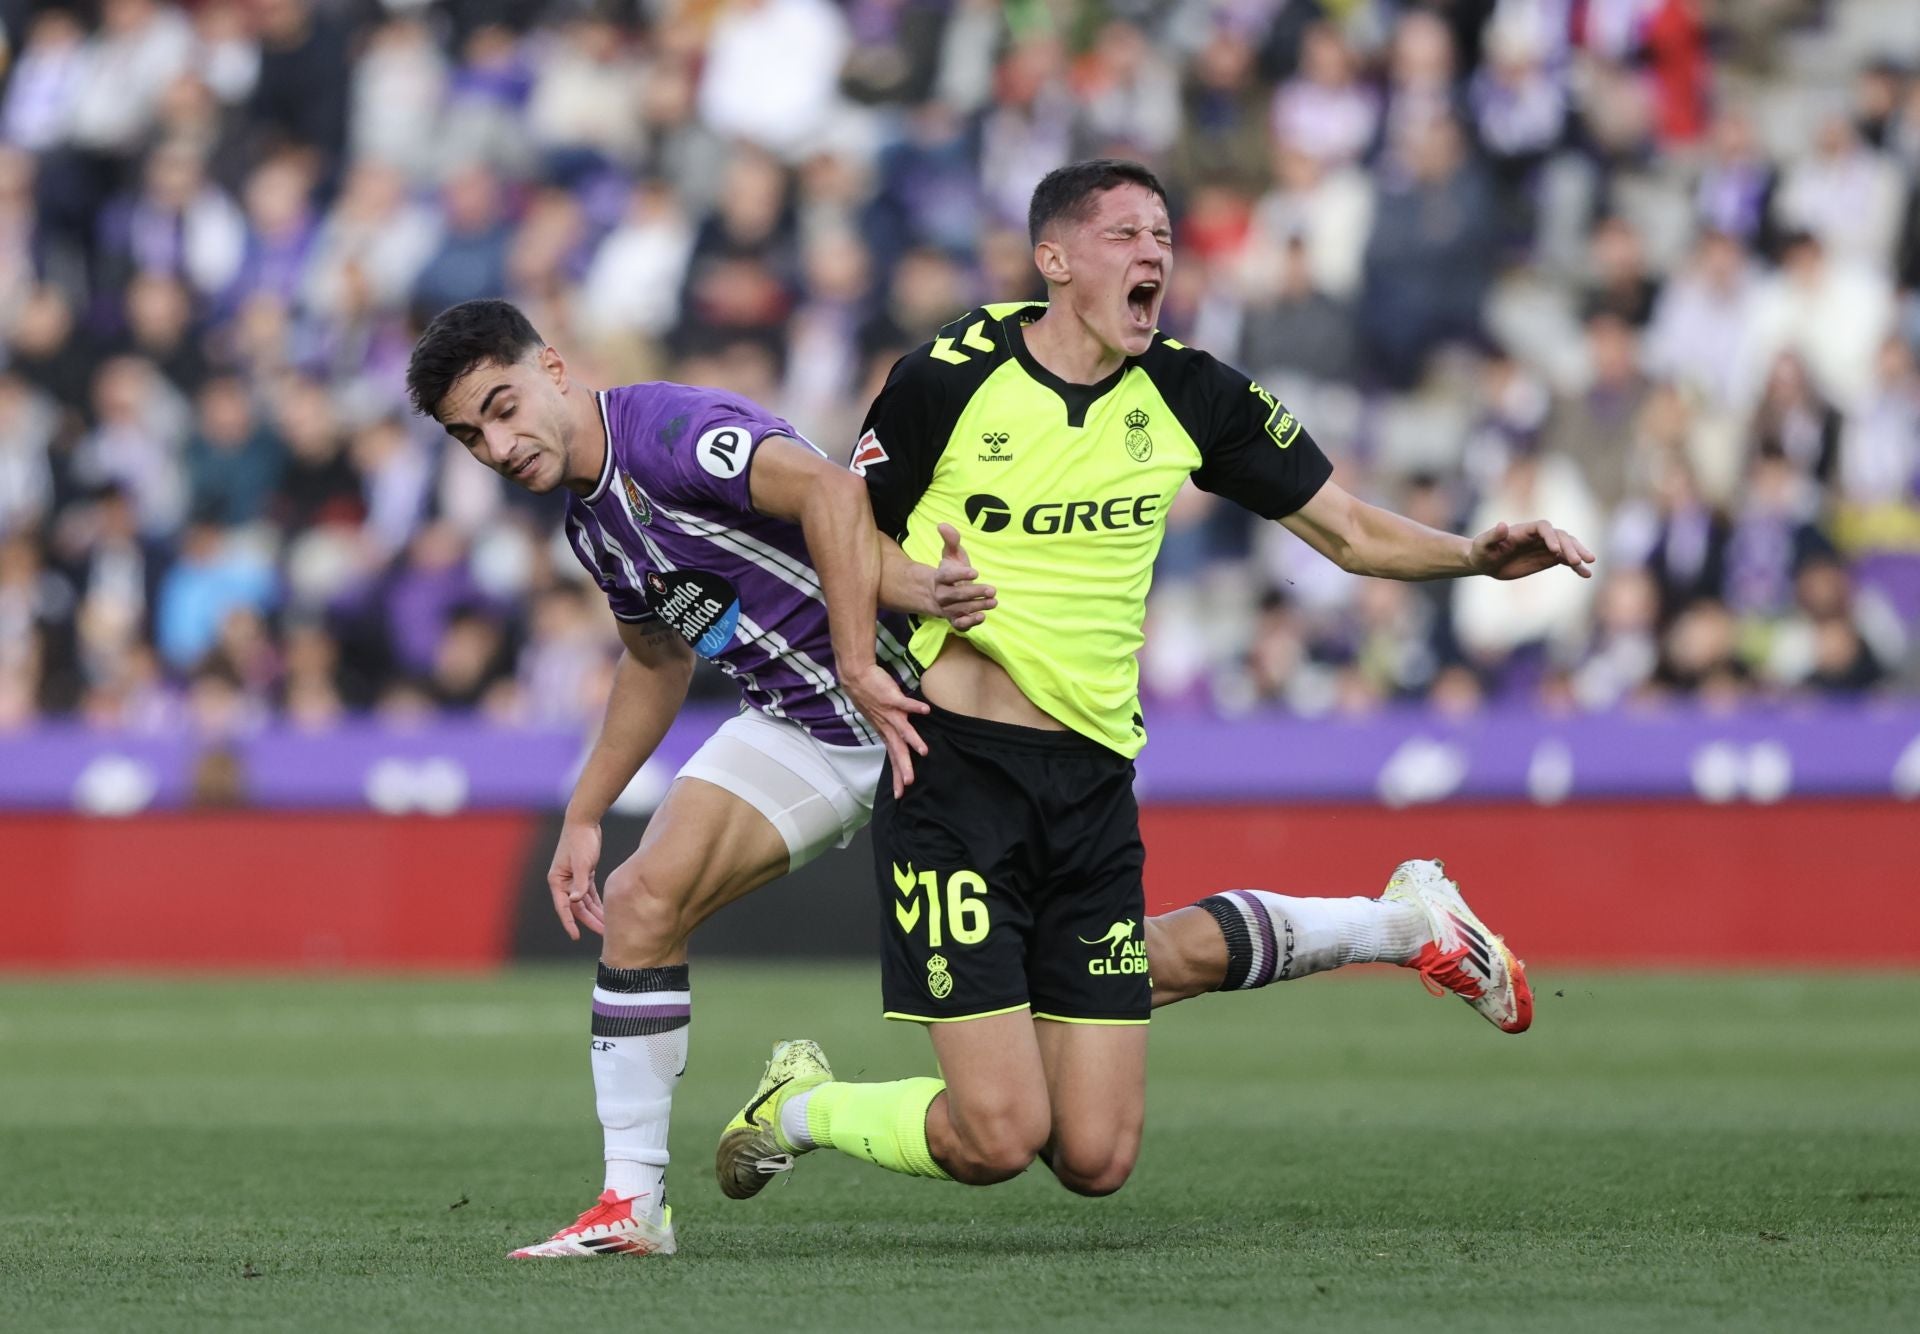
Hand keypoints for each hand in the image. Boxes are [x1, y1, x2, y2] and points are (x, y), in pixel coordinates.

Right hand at [546, 820, 605, 940]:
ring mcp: (573, 878)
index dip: (569, 923)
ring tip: (609, 926)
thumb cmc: (581, 841)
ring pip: (585, 902)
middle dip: (590, 921)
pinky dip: (597, 902)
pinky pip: (590, 893)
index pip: (564, 907)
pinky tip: (607, 911)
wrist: (585, 822)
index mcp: (557, 881)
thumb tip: (575, 901)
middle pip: (577, 907)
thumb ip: (580, 883)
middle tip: (604, 934)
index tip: (576, 937)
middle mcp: (563, 882)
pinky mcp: (584, 873)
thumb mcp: (582, 863)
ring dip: (596, 913)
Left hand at [841, 660, 930, 798]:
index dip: (896, 776)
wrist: (857, 678)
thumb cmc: (870, 698)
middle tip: (909, 782)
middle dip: (904, 767)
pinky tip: (926, 711)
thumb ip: (891, 730)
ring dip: (913, 741)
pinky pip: (905, 703)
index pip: (893, 759)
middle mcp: (887, 727)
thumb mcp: (879, 720)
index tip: (900, 793)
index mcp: (886, 733)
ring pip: (903, 730)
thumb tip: (900, 741)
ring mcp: (890, 713)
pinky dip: (915, 707)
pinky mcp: (892, 698)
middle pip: (897, 750)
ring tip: (924, 752)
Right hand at [931, 523, 995, 630]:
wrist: (939, 593)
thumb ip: (951, 540)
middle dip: (974, 593)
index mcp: (939, 577)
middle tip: (992, 589)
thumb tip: (942, 524)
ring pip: (960, 610)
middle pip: (955, 595)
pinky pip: (958, 624)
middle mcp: (941, 594)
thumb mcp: (951, 554)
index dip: (960, 574)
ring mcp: (947, 609)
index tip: (976, 572)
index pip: (947, 576)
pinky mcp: (954, 620)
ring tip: (993, 602)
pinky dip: (969, 623)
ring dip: (977, 606)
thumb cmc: (950, 571)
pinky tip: (982, 617)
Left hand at [1470, 520, 1595, 579]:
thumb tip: (1502, 525)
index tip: (1555, 551)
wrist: (1486, 561)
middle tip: (1578, 560)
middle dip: (1570, 547)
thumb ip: (1493, 535)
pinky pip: (1566, 560)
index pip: (1543, 528)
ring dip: (1578, 554)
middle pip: (1560, 536)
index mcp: (1524, 530)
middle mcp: (1538, 536)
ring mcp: (1546, 546)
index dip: (1551, 537)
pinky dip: (1576, 567)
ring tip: (1589, 564)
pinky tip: (1586, 575)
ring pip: (1568, 546)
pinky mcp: (1548, 558)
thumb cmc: (1482, 551)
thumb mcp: (1483, 544)